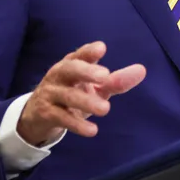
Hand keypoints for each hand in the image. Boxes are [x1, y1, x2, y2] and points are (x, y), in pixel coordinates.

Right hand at [16, 41, 145, 145]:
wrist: (38, 115)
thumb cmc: (72, 94)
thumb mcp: (94, 88)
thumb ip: (115, 81)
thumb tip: (141, 70)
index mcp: (71, 64)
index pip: (79, 55)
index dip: (88, 51)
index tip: (101, 48)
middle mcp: (59, 76)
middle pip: (70, 69)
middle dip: (86, 71)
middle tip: (104, 76)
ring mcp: (51, 94)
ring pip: (67, 96)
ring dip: (86, 101)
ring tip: (106, 109)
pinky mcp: (47, 114)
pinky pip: (62, 118)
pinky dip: (77, 124)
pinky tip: (92, 130)